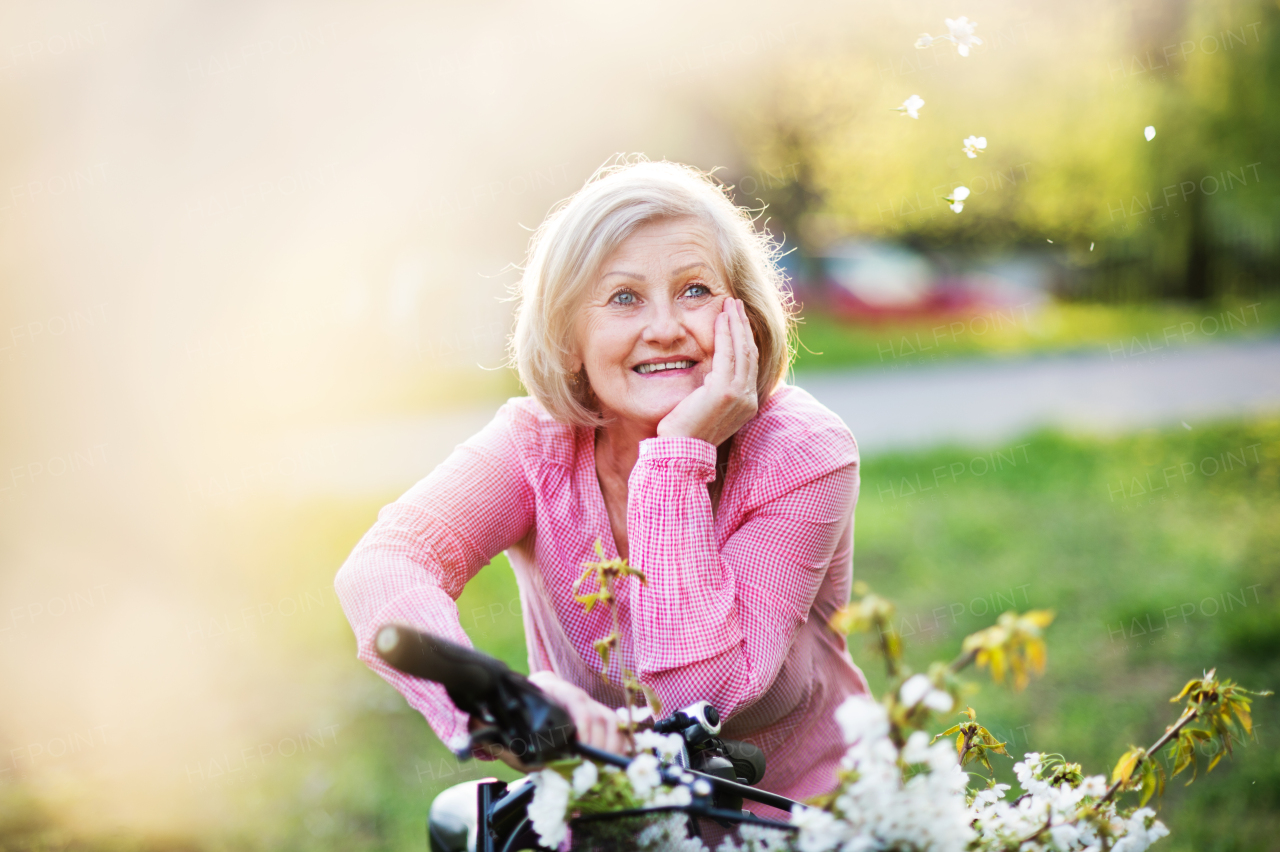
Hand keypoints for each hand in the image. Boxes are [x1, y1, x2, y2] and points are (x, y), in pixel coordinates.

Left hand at [470, 671, 626, 771]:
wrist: (522, 710)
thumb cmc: (517, 723)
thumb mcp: (508, 733)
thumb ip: (499, 739)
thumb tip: (482, 731)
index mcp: (550, 689)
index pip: (574, 699)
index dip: (582, 722)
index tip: (582, 745)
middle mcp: (572, 693)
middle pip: (596, 712)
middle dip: (598, 742)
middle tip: (593, 767)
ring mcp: (588, 704)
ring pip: (610, 719)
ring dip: (610, 745)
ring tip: (603, 768)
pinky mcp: (597, 717)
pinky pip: (616, 727)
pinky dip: (619, 743)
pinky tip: (616, 760)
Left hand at [657, 297, 758, 445]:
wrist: (680, 451)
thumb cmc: (685, 432)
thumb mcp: (706, 408)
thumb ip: (714, 391)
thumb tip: (710, 373)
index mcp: (746, 404)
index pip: (749, 364)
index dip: (744, 340)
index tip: (737, 321)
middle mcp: (748, 399)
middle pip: (750, 353)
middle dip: (743, 326)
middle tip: (735, 304)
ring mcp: (739, 395)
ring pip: (743, 350)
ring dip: (736, 324)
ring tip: (730, 304)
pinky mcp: (725, 391)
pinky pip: (727, 354)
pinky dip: (725, 334)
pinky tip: (720, 319)